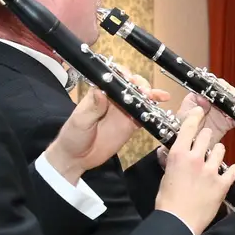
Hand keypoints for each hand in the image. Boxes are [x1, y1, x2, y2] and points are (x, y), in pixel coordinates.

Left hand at [46, 73, 171, 181]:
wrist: (77, 158)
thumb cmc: (73, 136)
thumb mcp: (80, 121)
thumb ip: (92, 108)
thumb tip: (100, 92)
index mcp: (99, 94)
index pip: (113, 78)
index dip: (123, 75)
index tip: (129, 79)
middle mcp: (113, 100)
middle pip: (131, 86)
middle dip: (140, 84)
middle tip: (145, 91)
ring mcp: (123, 112)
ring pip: (140, 98)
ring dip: (150, 94)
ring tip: (158, 96)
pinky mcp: (130, 125)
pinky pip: (144, 115)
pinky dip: (153, 111)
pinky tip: (161, 105)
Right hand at [154, 109, 234, 234]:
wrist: (178, 222)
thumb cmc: (167, 202)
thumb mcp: (166, 176)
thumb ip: (172, 162)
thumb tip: (169, 153)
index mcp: (179, 154)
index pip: (189, 127)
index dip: (195, 117)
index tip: (200, 112)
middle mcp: (196, 158)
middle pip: (207, 135)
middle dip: (207, 138)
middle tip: (205, 145)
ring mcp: (211, 171)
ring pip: (221, 149)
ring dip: (218, 152)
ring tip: (215, 160)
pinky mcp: (222, 184)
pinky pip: (233, 170)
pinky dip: (232, 170)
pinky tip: (230, 172)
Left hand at [175, 91, 234, 138]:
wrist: (186, 146)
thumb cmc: (180, 129)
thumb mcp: (184, 116)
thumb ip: (193, 108)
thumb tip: (203, 99)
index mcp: (200, 96)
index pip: (213, 86)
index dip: (221, 86)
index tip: (225, 90)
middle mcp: (212, 102)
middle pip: (226, 93)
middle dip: (233, 94)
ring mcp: (220, 112)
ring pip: (233, 104)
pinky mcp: (226, 123)